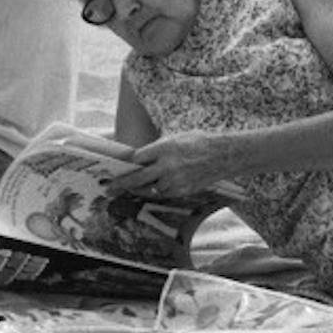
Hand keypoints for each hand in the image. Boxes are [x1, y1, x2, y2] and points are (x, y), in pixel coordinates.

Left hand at [112, 131, 234, 199]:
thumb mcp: (175, 138)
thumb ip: (156, 149)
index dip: (126, 163)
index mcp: (164, 148)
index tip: (117, 167)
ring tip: (128, 189)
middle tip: (108, 189)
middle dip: (120, 184)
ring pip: (149, 189)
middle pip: (137, 178)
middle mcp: (168, 165)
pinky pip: (163, 194)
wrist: (224, 155)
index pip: (137, 158)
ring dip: (138, 189)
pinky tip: (149, 190)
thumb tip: (137, 157)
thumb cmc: (198, 142)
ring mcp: (176, 179)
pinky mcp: (183, 190)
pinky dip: (154, 192)